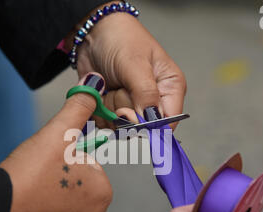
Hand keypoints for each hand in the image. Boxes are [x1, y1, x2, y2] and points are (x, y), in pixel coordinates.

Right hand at [0, 73, 111, 211]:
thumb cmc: (32, 173)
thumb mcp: (59, 132)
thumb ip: (79, 107)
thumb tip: (95, 84)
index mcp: (103, 192)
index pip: (87, 163)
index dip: (65, 155)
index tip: (49, 160)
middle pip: (77, 183)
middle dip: (60, 175)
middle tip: (39, 173)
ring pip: (63, 201)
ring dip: (51, 192)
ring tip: (32, 188)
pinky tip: (27, 205)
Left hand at [74, 5, 185, 127]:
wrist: (92, 32)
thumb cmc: (120, 38)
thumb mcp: (135, 64)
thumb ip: (146, 94)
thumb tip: (152, 122)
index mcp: (170, 88)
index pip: (168, 122)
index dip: (149, 126)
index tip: (129, 113)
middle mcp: (154, 102)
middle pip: (142, 128)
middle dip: (124, 110)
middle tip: (118, 87)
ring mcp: (133, 107)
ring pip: (122, 128)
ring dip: (109, 109)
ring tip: (110, 85)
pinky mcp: (114, 110)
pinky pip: (107, 124)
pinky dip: (99, 111)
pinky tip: (101, 93)